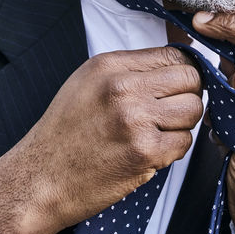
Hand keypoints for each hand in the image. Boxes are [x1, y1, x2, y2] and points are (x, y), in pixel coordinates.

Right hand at [0, 46, 203, 233]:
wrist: (41, 178)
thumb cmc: (65, 133)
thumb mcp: (88, 83)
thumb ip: (129, 70)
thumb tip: (176, 62)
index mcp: (109, 66)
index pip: (173, 55)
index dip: (182, 72)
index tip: (176, 87)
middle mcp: (122, 88)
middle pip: (190, 79)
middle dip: (187, 96)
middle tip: (169, 113)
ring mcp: (135, 120)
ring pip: (193, 110)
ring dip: (182, 124)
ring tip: (157, 132)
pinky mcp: (144, 152)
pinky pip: (184, 143)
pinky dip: (173, 150)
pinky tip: (149, 151)